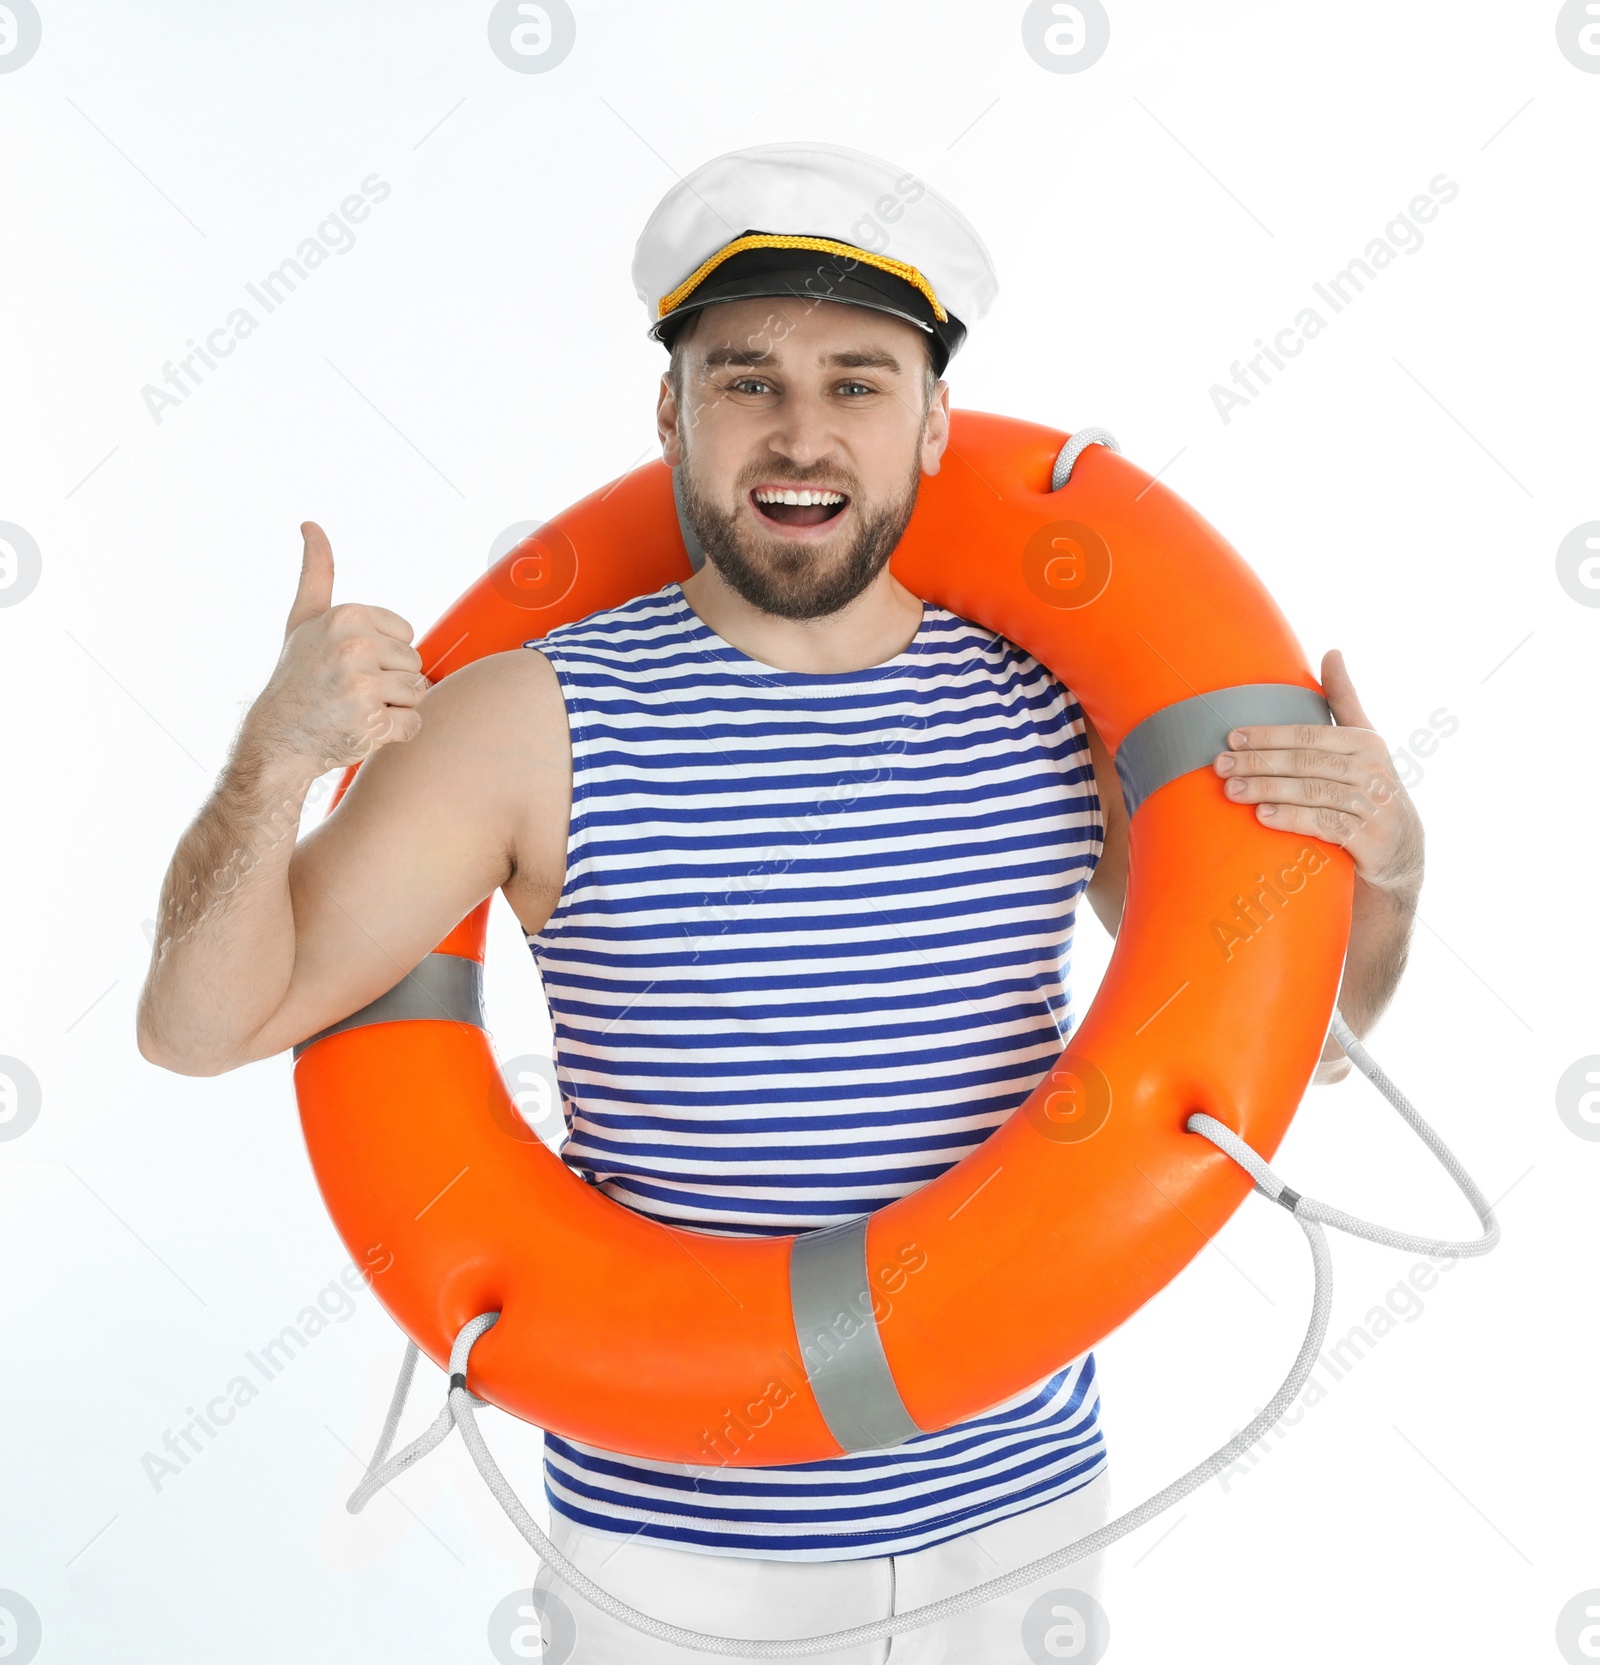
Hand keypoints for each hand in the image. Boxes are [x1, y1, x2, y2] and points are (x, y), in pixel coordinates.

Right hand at [244, 522, 429, 773]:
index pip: (407, 635)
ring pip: (418, 693)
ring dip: (393, 708)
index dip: (384, 655)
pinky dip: (394, 733)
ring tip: (354, 709)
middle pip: (415, 664)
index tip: (349, 664)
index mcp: (347, 616)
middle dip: (390, 682)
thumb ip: (317, 573)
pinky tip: (360, 730)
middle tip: (349, 692)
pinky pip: (414, 724)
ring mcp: (362, 685)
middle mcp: (354, 645)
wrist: (276, 738)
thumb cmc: (298, 677)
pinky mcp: (371, 722)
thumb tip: (311, 524)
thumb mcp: (304, 620)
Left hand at [1212, 649, 1423, 894]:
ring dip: (1268, 790)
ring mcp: (1374, 805)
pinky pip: (1326, 824)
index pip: (1309, 735)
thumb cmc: (1370, 786)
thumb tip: (1332, 651)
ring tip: (1233, 791)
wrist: (1403, 848)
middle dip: (1259, 763)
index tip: (1232, 736)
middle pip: (1305, 763)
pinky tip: (1264, 816)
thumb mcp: (1363, 742)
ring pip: (1312, 792)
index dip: (1268, 735)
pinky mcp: (1370, 838)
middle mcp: (1372, 771)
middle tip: (1220, 766)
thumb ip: (1344, 700)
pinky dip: (1293, 818)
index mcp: (1365, 742)